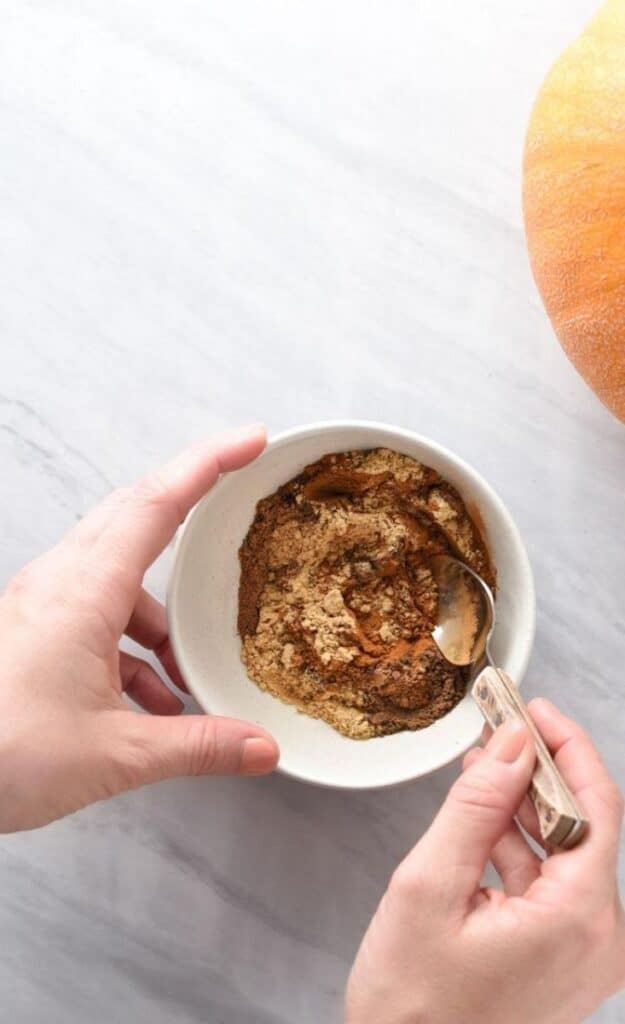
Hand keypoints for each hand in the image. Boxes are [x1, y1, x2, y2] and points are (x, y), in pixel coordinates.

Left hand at [0, 424, 278, 832]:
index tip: (248, 441)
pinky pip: (94, 614)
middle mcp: (60, 583)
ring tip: (184, 672)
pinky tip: (147, 700)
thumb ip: (197, 746)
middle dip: (192, 507)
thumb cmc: (0, 753)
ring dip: (159, 617)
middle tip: (235, 492)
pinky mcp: (32, 629)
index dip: (208, 464)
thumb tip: (259, 747)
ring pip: (118, 577)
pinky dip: (130, 646)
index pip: (157, 504)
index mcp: (83, 591)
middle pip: (137, 517)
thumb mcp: (114, 754)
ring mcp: (42, 603)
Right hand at [346, 702, 624, 1023]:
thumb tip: (512, 744)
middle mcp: (598, 940)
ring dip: (526, 805)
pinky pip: (552, 885)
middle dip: (540, 769)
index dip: (566, 746)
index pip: (596, 805)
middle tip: (500, 723)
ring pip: (566, 853)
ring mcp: (584, 956)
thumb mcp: (430, 887)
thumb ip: (476, 807)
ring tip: (484, 764)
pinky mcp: (562, 962)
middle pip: (584, 825)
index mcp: (580, 922)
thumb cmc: (410, 1007)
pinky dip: (520, 846)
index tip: (532, 707)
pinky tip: (484, 818)